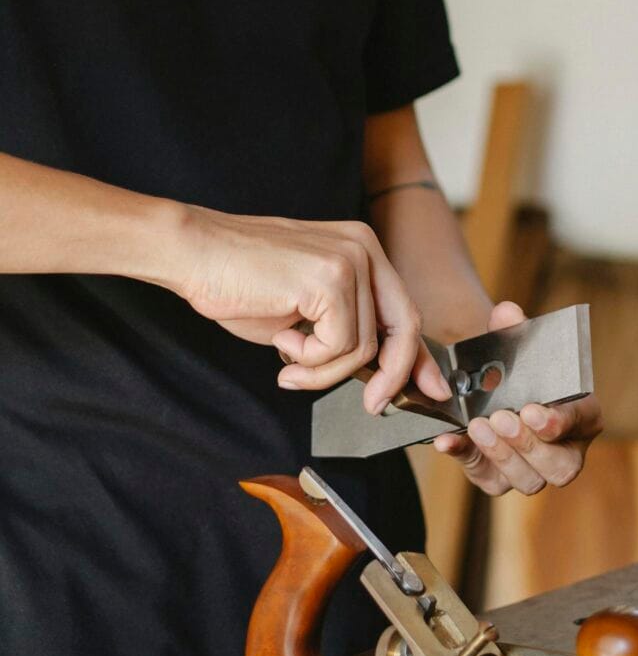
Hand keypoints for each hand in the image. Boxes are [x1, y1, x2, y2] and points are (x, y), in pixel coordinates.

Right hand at [172, 207, 450, 413]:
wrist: (193, 255)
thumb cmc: (239, 284)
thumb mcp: (305, 313)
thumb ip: (343, 334)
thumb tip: (377, 376)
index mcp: (361, 251)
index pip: (403, 312)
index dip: (418, 358)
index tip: (427, 390)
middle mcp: (364, 249)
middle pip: (403, 329)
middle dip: (392, 377)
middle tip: (376, 407)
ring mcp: (350, 260)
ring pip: (363, 348)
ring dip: (324, 371)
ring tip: (289, 362)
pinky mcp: (330, 278)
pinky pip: (339, 347)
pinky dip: (310, 360)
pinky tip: (281, 342)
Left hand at [433, 301, 602, 495]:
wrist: (486, 389)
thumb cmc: (515, 371)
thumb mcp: (515, 348)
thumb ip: (512, 331)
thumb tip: (506, 312)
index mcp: (582, 416)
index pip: (582, 422)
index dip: (560, 421)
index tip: (534, 411)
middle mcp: (563, 451)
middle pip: (560, 466)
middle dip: (529, 444)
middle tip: (503, 418)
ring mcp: (531, 471)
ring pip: (528, 480)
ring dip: (501, 454)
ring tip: (478, 425)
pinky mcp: (496, 478)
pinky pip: (483, 475)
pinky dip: (463, 456)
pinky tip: (446, 440)